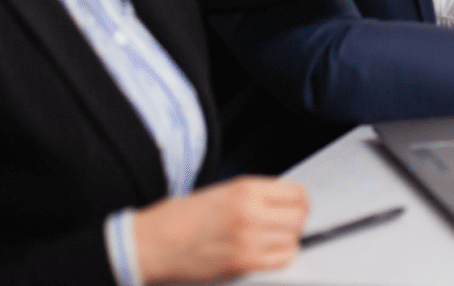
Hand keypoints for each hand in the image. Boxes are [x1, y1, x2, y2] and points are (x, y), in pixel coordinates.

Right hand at [133, 176, 309, 283]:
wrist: (153, 244)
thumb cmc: (180, 218)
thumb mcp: (222, 192)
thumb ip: (254, 195)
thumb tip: (281, 202)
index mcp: (245, 189)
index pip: (297, 193)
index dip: (300, 201)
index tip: (296, 206)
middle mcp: (250, 212)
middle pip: (300, 216)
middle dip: (296, 220)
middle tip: (285, 223)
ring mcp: (248, 240)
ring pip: (293, 239)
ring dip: (287, 239)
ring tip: (272, 238)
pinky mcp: (243, 264)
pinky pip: (282, 259)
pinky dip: (280, 256)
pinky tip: (267, 252)